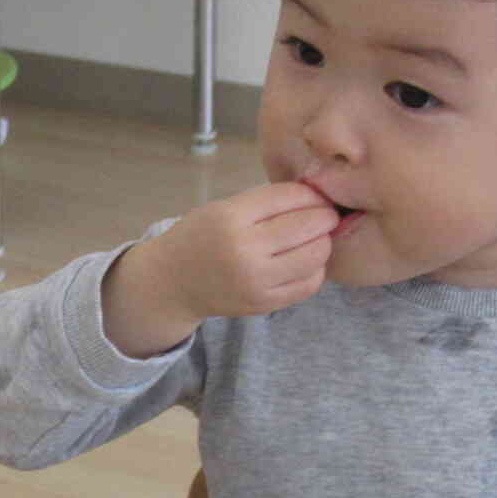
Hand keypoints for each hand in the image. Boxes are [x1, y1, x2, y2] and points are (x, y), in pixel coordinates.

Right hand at [101, 183, 338, 357]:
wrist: (172, 282)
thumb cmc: (200, 237)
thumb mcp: (222, 208)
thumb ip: (265, 202)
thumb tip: (319, 198)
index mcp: (231, 218)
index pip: (290, 197)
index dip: (312, 194)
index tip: (316, 196)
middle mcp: (244, 250)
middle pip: (309, 225)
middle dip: (325, 216)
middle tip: (324, 216)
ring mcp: (255, 281)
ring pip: (316, 255)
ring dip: (323, 242)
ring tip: (313, 239)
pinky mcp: (263, 304)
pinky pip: (310, 284)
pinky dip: (315, 269)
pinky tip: (304, 262)